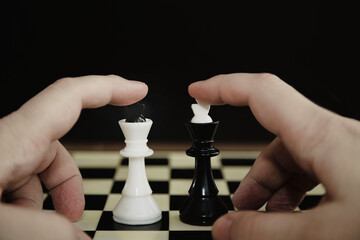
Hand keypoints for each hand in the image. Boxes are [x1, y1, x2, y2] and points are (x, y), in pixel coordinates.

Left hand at [0, 75, 147, 238]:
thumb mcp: (1, 222)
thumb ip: (44, 228)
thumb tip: (78, 236)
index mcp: (11, 141)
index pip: (70, 97)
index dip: (109, 88)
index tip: (137, 90)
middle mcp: (6, 142)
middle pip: (57, 145)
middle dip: (73, 180)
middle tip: (78, 210)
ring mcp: (0, 157)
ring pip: (39, 168)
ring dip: (51, 199)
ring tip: (49, 225)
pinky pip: (21, 181)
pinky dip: (31, 205)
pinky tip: (25, 226)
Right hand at [189, 73, 359, 239]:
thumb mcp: (323, 232)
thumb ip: (265, 231)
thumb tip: (226, 227)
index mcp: (324, 137)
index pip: (261, 93)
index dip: (223, 88)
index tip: (199, 93)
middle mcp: (336, 135)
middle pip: (275, 138)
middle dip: (252, 172)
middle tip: (238, 203)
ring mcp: (347, 149)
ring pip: (295, 156)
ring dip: (272, 185)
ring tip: (262, 217)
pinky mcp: (354, 163)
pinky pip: (314, 167)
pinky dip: (294, 189)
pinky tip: (292, 216)